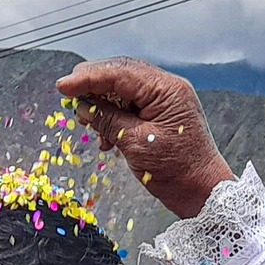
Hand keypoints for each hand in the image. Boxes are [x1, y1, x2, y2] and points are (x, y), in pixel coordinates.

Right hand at [56, 58, 236, 218]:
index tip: (63, 86)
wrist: (201, 191)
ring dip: (102, 102)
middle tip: (69, 96)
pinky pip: (132, 105)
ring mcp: (167, 99)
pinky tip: (104, 136)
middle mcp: (168, 88)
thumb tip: (83, 105)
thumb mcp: (136, 144)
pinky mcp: (163, 113)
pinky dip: (114, 115)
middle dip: (93, 85)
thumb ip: (108, 120)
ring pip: (125, 89)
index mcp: (166, 90)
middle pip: (122, 74)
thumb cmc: (176, 171)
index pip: (120, 73)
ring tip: (87, 121)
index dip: (88, 78)